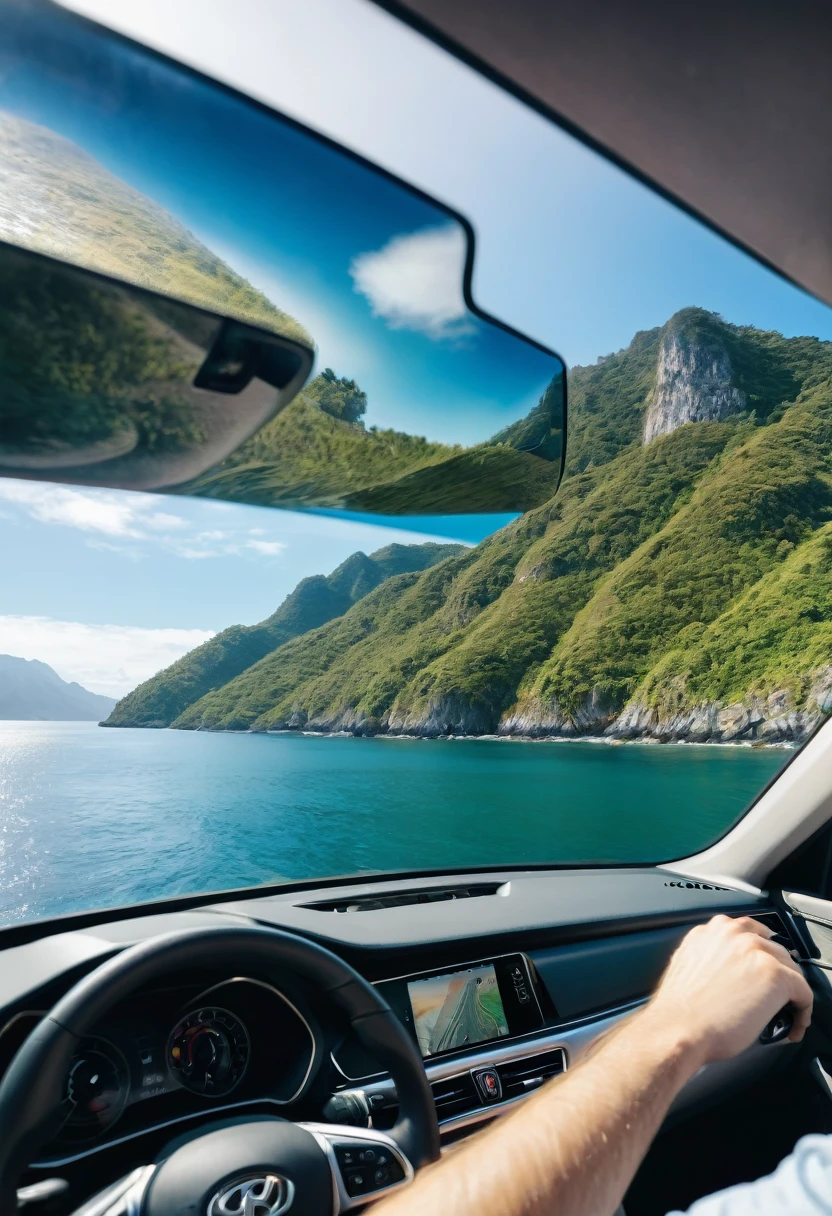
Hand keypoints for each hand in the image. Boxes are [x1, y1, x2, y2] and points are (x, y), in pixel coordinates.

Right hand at [645, 914, 812, 1064]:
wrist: (678, 1028)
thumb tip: (728, 972)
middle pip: (773, 948)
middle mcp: (734, 933)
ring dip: (790, 991)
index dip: (759, 956)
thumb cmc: (679, 1009)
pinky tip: (795, 1024)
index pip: (749, 932)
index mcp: (712, 930)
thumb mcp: (688, 966)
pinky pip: (804, 991)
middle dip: (776, 973)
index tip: (760, 972)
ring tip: (784, 1014)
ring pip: (791, 968)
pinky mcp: (774, 974)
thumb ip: (709, 956)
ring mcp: (756, 951)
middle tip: (771, 998)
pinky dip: (803, 1010)